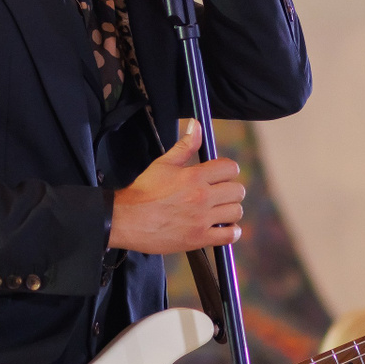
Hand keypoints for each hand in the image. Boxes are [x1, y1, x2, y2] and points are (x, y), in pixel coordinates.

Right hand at [109, 122, 244, 253]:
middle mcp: (202, 197)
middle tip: (219, 194)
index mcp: (195, 176)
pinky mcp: (199, 238)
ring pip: (236, 211)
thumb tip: (197, 124)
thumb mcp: (164, 163)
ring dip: (230, 210)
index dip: (227, 170)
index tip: (219, 176)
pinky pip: (230, 235)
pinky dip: (231, 232)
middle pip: (238, 190)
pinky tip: (221, 228)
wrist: (126, 219)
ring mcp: (202, 219)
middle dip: (230, 190)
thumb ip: (185, 145)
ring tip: (218, 211)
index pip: (230, 168)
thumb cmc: (144, 191)